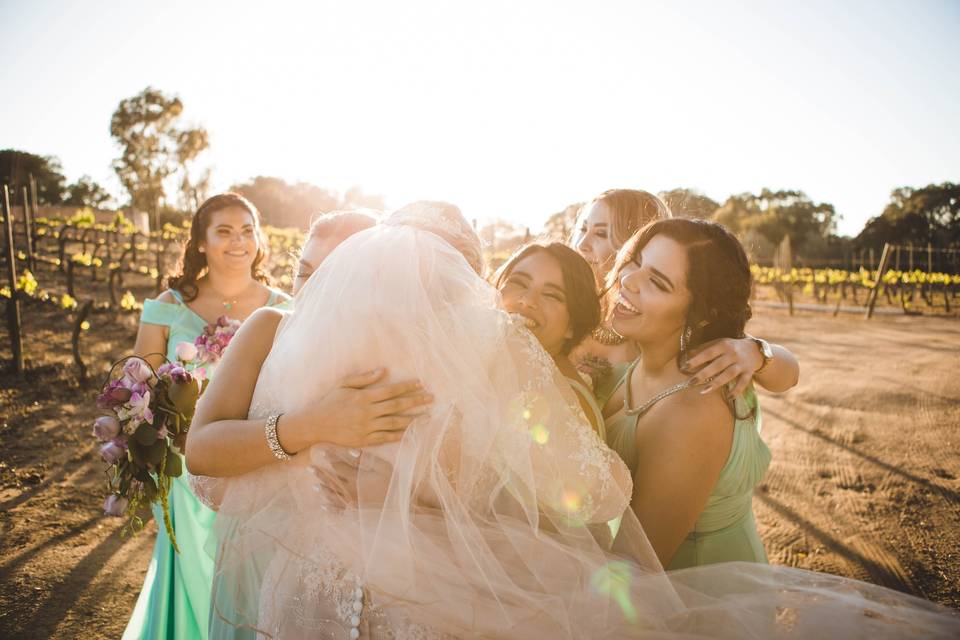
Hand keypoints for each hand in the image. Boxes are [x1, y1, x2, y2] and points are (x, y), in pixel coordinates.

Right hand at [284, 368, 432, 448]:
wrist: (315, 425)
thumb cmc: (330, 402)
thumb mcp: (344, 384)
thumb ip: (364, 378)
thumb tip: (383, 370)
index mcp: (363, 397)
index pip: (391, 390)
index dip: (407, 387)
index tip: (420, 384)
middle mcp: (367, 412)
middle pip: (397, 406)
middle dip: (415, 401)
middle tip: (431, 398)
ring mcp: (367, 427)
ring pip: (394, 423)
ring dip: (412, 419)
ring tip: (426, 416)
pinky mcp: (365, 440)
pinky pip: (385, 438)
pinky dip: (399, 435)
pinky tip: (410, 432)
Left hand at [311, 447, 394, 509]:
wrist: (398, 506)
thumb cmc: (392, 484)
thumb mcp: (383, 467)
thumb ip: (366, 459)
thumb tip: (350, 451)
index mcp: (355, 478)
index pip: (339, 466)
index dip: (330, 458)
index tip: (321, 452)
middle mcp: (349, 490)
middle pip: (332, 480)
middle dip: (320, 474)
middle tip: (309, 469)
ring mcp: (351, 503)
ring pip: (333, 496)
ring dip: (323, 490)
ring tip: (313, 487)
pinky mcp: (354, 513)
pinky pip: (339, 511)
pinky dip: (330, 509)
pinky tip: (323, 506)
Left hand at [684, 338, 762, 396]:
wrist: (755, 350)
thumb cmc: (731, 347)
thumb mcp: (720, 343)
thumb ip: (706, 348)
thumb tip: (688, 354)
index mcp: (724, 345)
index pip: (708, 353)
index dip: (697, 360)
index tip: (685, 367)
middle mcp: (733, 354)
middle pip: (717, 365)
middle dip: (703, 374)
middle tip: (690, 382)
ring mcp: (742, 364)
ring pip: (729, 374)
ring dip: (716, 383)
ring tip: (703, 391)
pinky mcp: (749, 373)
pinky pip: (743, 383)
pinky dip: (736, 390)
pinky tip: (729, 397)